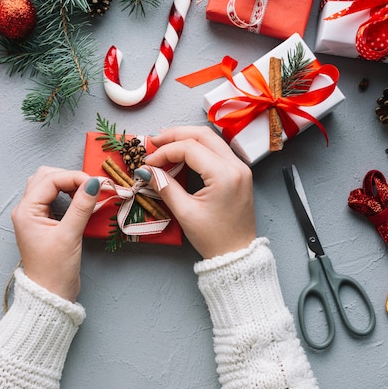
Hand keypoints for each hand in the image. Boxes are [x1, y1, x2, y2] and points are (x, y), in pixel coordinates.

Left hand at [11, 166, 99, 301]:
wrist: (50, 295)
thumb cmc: (54, 271)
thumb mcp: (69, 236)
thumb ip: (81, 207)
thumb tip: (94, 184)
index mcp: (26, 211)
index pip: (50, 180)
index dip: (74, 177)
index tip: (96, 184)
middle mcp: (26, 209)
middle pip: (46, 177)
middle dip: (70, 177)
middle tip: (91, 187)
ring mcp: (33, 216)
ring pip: (48, 185)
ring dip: (68, 184)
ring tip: (86, 193)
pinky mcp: (43, 222)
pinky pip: (53, 198)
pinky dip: (67, 194)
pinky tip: (80, 202)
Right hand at [141, 126, 255, 258]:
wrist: (237, 253)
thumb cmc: (213, 238)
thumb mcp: (185, 213)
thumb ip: (165, 187)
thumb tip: (146, 171)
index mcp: (224, 175)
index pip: (190, 149)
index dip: (165, 151)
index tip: (148, 162)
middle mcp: (236, 166)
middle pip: (203, 135)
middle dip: (176, 135)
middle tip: (154, 141)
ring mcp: (240, 168)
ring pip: (211, 139)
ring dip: (187, 138)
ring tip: (165, 143)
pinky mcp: (239, 173)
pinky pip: (218, 150)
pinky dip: (199, 147)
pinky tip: (183, 151)